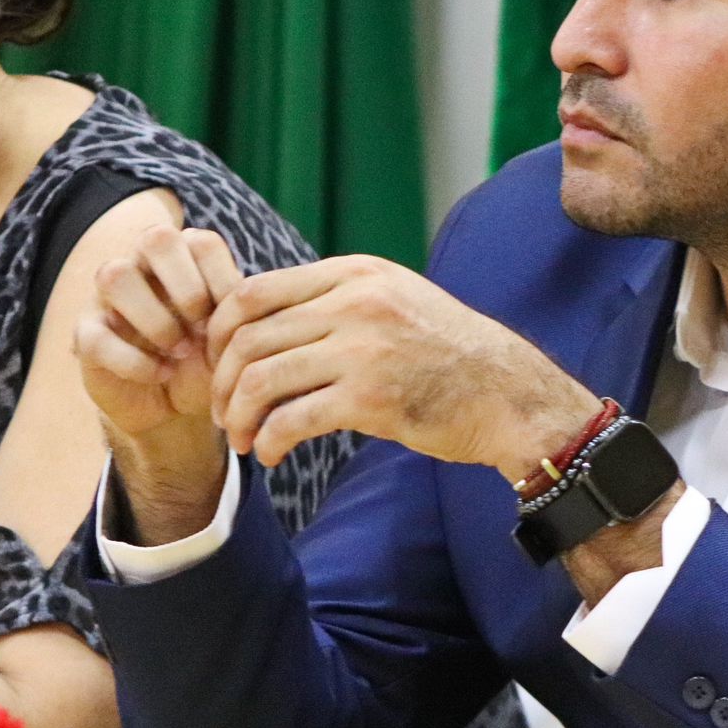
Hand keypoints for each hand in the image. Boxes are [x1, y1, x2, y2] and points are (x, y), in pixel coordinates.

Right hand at [74, 226, 241, 504]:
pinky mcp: (85, 335)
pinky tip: (161, 374)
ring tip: (180, 350)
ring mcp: (106, 297)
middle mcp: (142, 264)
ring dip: (155, 318)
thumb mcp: (234, 335)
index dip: (222, 281)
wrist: (178, 406)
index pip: (202, 240)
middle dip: (186, 286)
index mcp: (185, 256)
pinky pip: (95, 335)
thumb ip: (242, 310)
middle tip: (203, 326)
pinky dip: (133, 360)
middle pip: (155, 238)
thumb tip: (253, 299)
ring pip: (114, 275)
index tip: (235, 320)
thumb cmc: (211, 357)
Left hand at [206, 255, 598, 474]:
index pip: (254, 291)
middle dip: (221, 382)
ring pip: (260, 380)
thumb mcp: (396, 299)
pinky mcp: (370, 399)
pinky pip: (289, 421)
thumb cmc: (448, 354)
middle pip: (248, 337)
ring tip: (242, 439)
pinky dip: (267, 442)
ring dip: (237, 416)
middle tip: (223, 412)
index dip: (219, 332)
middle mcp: (357, 302)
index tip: (220, 365)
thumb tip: (264, 317)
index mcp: (357, 273)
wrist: (508, 394)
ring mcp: (363, 349)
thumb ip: (339, 298)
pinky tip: (271, 454)